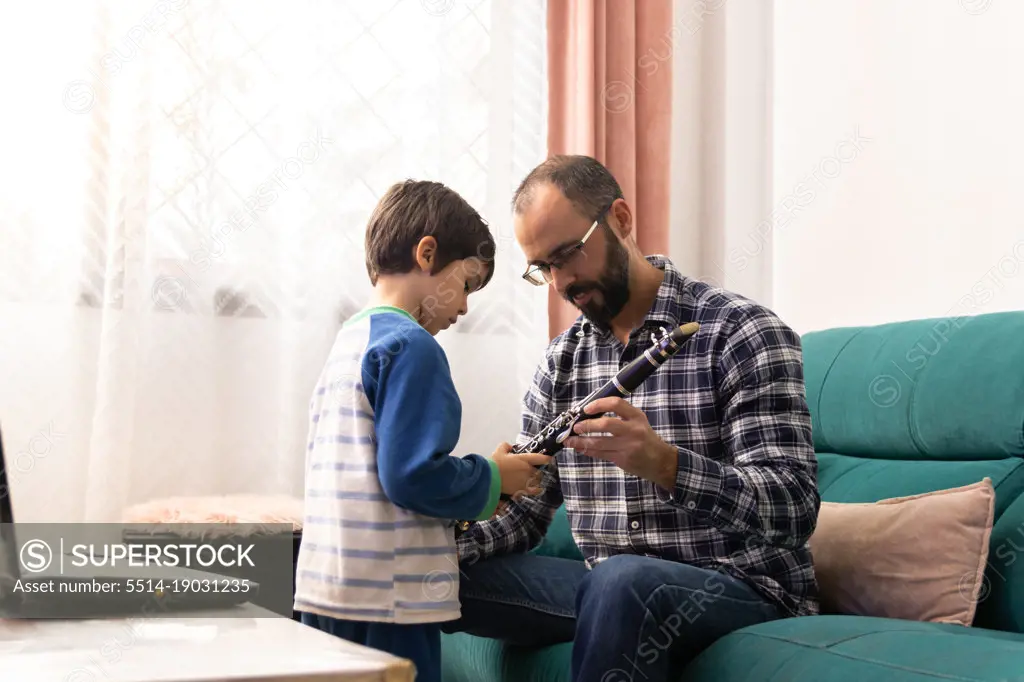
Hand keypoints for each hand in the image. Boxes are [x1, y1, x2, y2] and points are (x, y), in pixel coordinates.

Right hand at [491, 441, 551, 499]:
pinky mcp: (522, 490)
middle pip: (539, 471)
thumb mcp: (499, 451)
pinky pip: (534, 490)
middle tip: (533, 470)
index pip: (540, 458)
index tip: (550, 459)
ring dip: (536, 479)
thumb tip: (510, 446)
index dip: (546, 458)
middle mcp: (527, 470)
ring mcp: (526, 481)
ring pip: (536, 480)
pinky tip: (538, 489)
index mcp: (523, 459)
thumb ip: (506, 446)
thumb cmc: (494, 464)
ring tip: (532, 479)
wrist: (489, 479)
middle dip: (537, 470)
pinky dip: (536, 490)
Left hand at [562, 397, 677, 489]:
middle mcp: (633, 430)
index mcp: (636, 416)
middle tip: (575, 427)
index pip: (616, 403)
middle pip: (606, 424)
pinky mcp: (622, 459)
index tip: (586, 408)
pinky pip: (600, 454)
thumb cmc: (645, 438)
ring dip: (581, 441)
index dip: (598, 404)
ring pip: (599, 442)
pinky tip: (579, 448)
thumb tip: (589, 413)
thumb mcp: (638, 421)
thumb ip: (619, 416)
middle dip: (587, 425)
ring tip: (570, 440)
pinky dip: (587, 450)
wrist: (661, 461)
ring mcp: (628, 446)